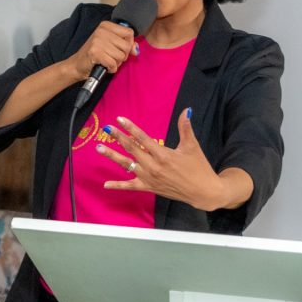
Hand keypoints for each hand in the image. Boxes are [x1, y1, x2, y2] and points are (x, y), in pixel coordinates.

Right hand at [65, 21, 138, 80]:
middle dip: (123, 56)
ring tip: (107, 62)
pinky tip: (105, 66)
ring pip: (121, 56)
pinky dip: (111, 68)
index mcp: (105, 26)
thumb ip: (125, 44)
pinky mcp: (95, 52)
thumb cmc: (94, 55)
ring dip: (116, 63)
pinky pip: (113, 63)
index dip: (129, 44)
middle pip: (127, 45)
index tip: (121, 49)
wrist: (76, 65)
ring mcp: (97, 41)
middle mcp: (101, 31)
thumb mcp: (110, 45)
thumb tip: (136, 49)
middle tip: (112, 57)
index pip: (129, 32)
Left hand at [95, 109, 245, 211]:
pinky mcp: (149, 187)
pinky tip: (105, 184)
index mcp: (163, 155)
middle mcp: (153, 166)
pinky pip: (130, 187)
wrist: (202, 191)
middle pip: (132, 149)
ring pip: (127, 165)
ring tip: (99, 148)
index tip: (120, 120)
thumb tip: (187, 110)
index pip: (143, 139)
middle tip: (107, 129)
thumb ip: (185, 128)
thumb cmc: (198, 167)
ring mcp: (149, 178)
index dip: (131, 128)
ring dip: (112, 156)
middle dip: (118, 138)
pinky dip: (118, 186)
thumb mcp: (192, 146)